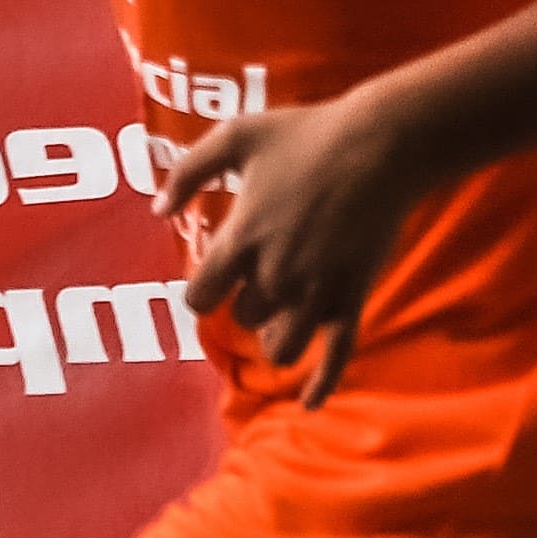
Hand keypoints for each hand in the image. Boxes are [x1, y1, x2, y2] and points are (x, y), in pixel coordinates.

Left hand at [164, 92, 429, 406]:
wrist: (380, 142)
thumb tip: (156, 211)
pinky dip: (323, 385)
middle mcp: (274, 273)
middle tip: (265, 276)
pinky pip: (337, 355)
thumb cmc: (307, 133)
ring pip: (282, 347)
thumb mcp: (237, 136)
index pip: (201, 297)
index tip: (219, 276)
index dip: (205, 291)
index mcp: (240, 239)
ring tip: (282, 319)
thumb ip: (188, 171)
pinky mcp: (352, 297)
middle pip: (244, 318)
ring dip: (277, 338)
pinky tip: (309, 404)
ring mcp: (315, 290)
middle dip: (248, 302)